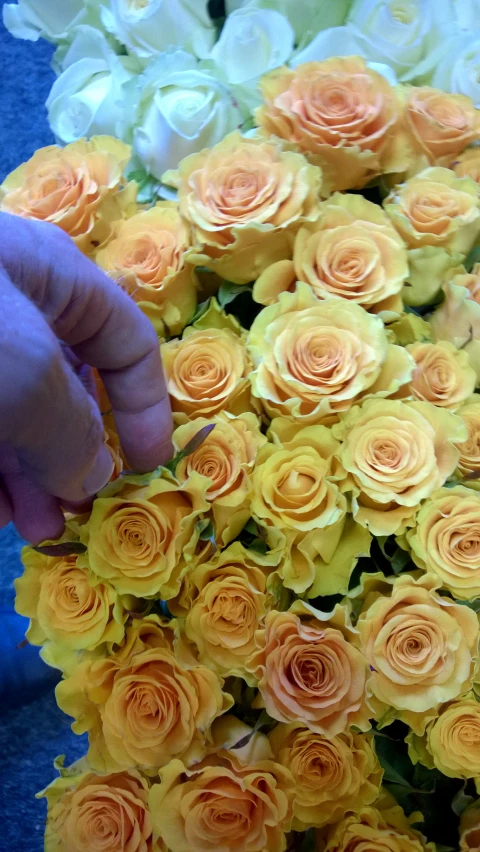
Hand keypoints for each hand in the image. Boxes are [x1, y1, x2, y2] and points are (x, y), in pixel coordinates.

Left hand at [0, 212, 172, 543]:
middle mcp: (13, 308)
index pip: (127, 340)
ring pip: (17, 418)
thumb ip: (73, 428)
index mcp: (53, 275)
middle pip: (68, 390)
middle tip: (77, 515)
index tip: (149, 470)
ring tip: (32, 528)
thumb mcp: (25, 369)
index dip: (146, 407)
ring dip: (30, 478)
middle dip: (76, 458)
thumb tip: (91, 476)